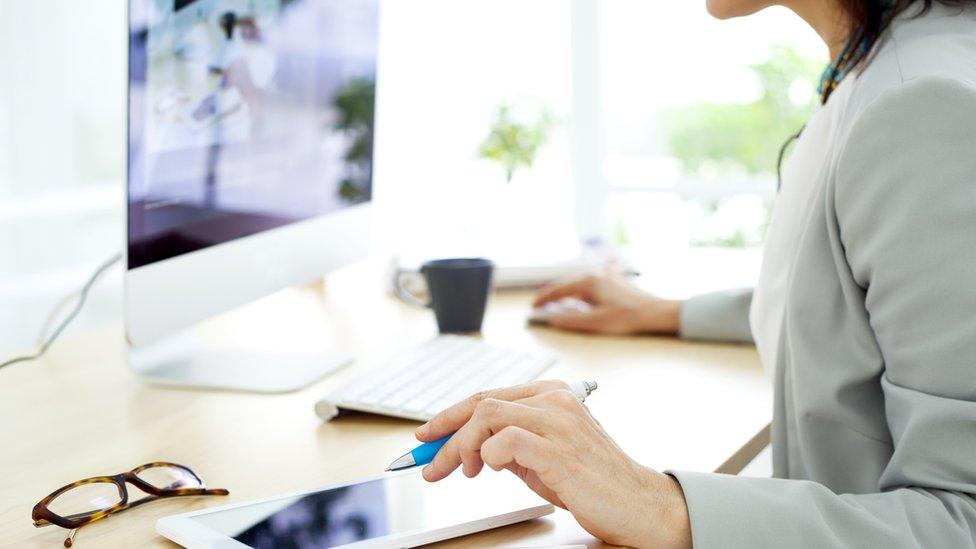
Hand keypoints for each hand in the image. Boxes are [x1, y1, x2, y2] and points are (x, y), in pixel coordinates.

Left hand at [416, 380, 691, 547]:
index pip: (488, 396)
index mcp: (552, 393)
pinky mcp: (559, 448)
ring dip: (462, 447)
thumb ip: (512, 442)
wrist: (637, 504)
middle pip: (481, 403)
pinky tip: (490, 470)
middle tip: (428, 462)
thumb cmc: (594, 481)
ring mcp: (558, 420)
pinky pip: (504, 441)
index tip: (427, 434)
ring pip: (486, 416)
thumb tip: (470, 446)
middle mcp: (554, 399)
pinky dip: (488, 455)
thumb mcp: (545, 454)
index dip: (451, 415)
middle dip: (445, 433)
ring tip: (463, 472)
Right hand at [533, 275, 681, 335]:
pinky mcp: (615, 282)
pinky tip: (580, 300)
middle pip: (568, 284)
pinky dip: (580, 294)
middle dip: (553, 295)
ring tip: (556, 304)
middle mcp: (597, 275)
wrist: (657, 313)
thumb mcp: (596, 322)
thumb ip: (572, 320)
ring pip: (580, 285)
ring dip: (567, 294)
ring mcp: (607, 277)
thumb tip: (553, 319)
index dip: (544, 299)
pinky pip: (591, 286)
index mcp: (590, 281)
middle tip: (540, 305)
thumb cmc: (629, 317)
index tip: (533, 307)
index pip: (559, 290)